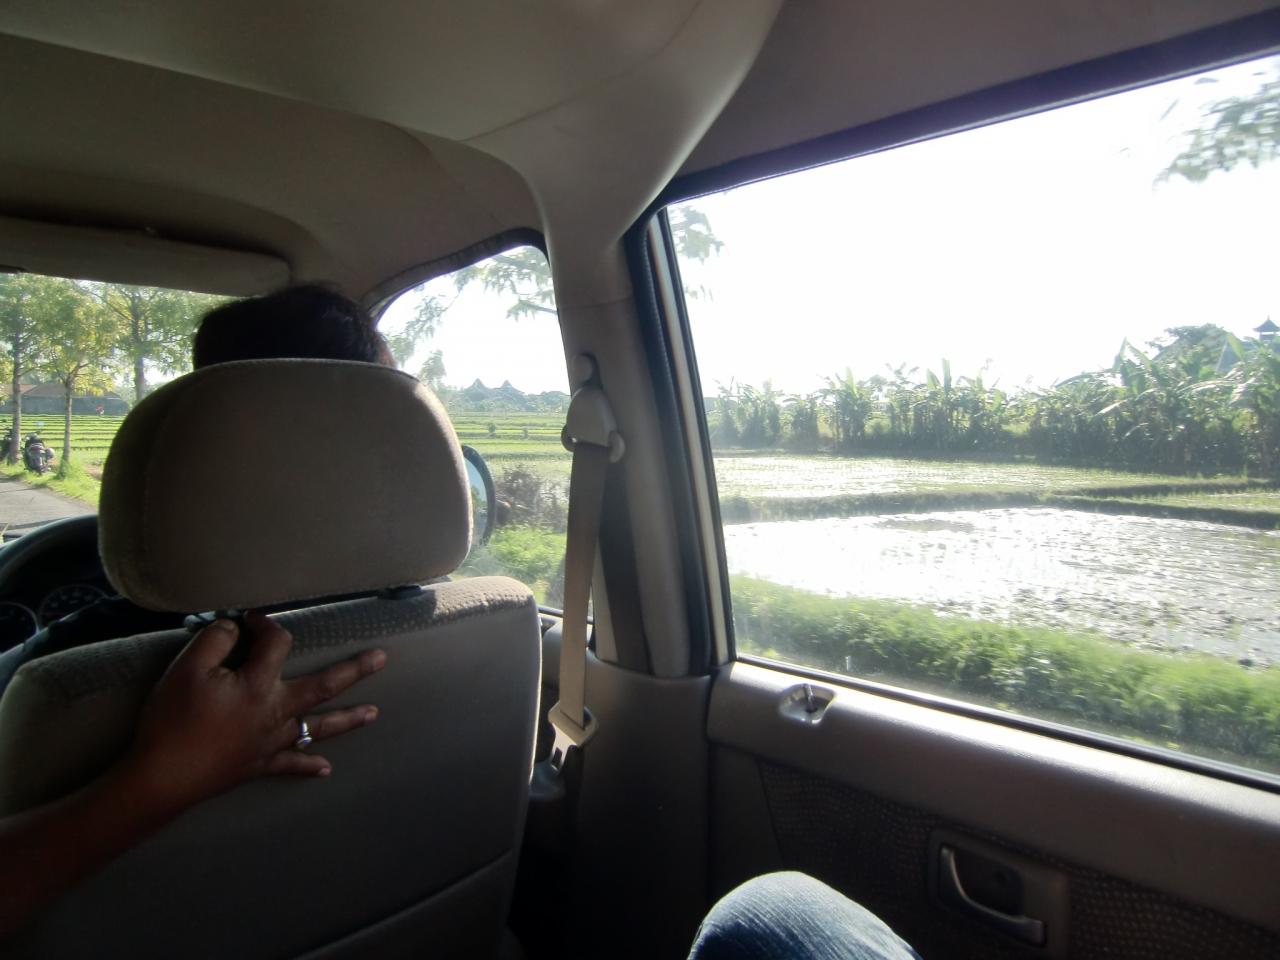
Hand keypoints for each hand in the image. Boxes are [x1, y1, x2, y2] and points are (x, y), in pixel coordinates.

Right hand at [121, 611, 385, 813]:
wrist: (160, 778)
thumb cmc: (172, 720)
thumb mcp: (186, 668)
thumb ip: (215, 639)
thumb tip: (236, 627)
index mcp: (260, 684)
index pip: (277, 644)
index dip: (266, 625)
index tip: (251, 620)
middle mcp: (276, 712)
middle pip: (324, 686)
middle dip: (355, 670)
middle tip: (382, 658)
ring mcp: (271, 742)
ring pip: (318, 728)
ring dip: (348, 719)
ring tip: (375, 713)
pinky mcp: (259, 766)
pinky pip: (291, 766)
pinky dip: (309, 766)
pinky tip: (326, 770)